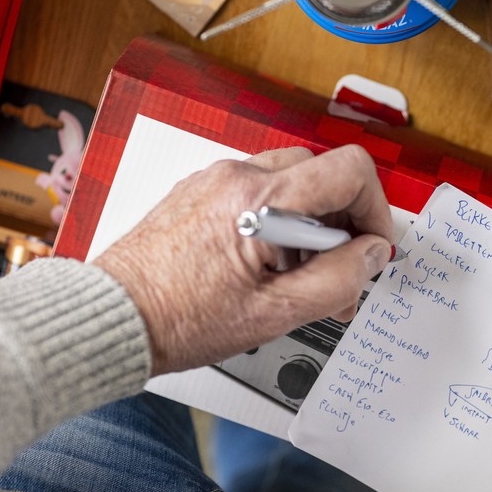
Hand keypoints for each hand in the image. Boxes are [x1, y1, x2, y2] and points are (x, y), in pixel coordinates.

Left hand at [95, 145, 392, 375]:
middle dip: (342, 222)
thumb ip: (338, 280)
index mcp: (260, 200)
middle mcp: (236, 176)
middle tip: (338, 273)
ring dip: (310, 224)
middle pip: (324, 174)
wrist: (116, 318)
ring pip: (291, 182)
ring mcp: (214, 180)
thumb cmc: (179, 320)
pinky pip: (256, 191)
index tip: (371, 248)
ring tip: (295, 276)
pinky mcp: (198, 192)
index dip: (375, 211)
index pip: (350, 171)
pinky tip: (262, 266)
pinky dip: (276, 221)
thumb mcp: (275, 314)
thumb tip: (372, 255)